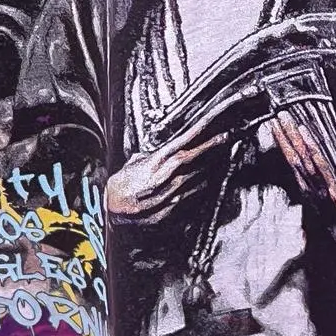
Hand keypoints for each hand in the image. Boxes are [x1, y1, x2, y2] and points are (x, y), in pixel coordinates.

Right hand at [104, 131, 223, 225]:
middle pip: (191, 158)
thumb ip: (147, 157)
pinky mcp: (169, 207)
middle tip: (223, 138)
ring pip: (194, 177)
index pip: (180, 143)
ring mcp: (167, 192)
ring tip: (219, 157)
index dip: (198, 133)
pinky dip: (198, 188)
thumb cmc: (120, 185)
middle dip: (209, 147)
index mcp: (154, 162)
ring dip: (207, 167)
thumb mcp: (133, 164)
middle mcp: (163, 176)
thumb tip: (155, 152)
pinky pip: (189, 196)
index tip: (212, 126)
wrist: (111, 209)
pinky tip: (206, 182)